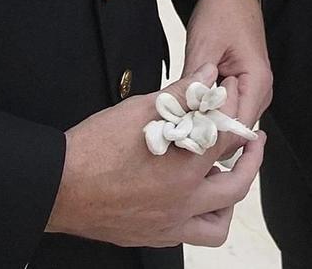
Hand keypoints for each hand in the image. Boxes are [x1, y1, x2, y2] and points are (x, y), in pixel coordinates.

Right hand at [46, 86, 266, 247]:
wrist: (59, 186)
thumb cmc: (95, 147)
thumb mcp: (139, 110)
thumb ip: (180, 93)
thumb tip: (207, 75)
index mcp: (185, 166)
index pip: (229, 142)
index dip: (238, 121)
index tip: (239, 110)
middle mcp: (184, 201)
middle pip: (237, 186)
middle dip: (251, 163)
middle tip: (253, 145)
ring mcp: (169, 225)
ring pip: (218, 225)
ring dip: (228, 202)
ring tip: (223, 179)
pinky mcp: (153, 236)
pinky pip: (189, 235)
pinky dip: (197, 217)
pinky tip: (189, 197)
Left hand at [180, 0, 271, 126]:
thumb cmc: (222, 12)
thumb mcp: (204, 46)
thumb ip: (196, 83)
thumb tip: (181, 114)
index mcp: (258, 82)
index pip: (238, 127)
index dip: (211, 134)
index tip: (184, 134)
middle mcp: (261, 92)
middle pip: (236, 129)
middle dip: (208, 132)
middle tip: (177, 128)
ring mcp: (254, 91)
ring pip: (230, 122)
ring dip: (207, 123)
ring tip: (181, 119)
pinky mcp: (243, 87)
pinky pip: (227, 110)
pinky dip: (209, 112)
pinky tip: (190, 108)